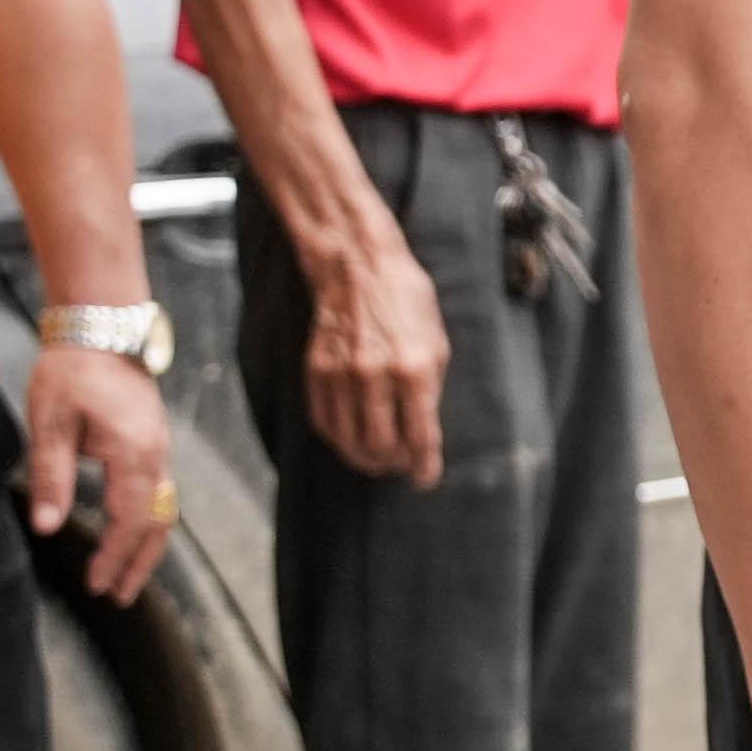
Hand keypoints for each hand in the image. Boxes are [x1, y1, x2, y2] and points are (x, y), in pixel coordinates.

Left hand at [26, 335, 180, 605]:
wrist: (101, 328)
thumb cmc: (71, 371)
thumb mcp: (50, 424)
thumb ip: (50, 477)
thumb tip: (46, 526)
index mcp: (133, 455)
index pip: (130, 521)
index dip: (114, 557)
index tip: (97, 586)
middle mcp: (156, 456)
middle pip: (158, 523)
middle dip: (139, 564)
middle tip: (119, 597)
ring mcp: (159, 449)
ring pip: (164, 509)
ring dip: (146, 546)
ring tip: (128, 576)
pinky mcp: (153, 442)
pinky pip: (159, 492)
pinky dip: (148, 522)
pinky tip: (130, 532)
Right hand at [303, 226, 452, 486]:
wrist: (358, 270)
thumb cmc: (407, 305)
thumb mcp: (436, 346)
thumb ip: (429, 393)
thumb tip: (423, 436)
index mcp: (415, 370)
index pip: (419, 437)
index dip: (424, 466)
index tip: (425, 479)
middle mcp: (376, 377)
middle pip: (381, 447)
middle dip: (395, 465)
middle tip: (402, 466)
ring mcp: (341, 376)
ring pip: (349, 441)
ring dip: (366, 459)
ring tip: (379, 460)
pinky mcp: (315, 373)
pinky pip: (324, 423)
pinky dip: (338, 439)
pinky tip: (351, 439)